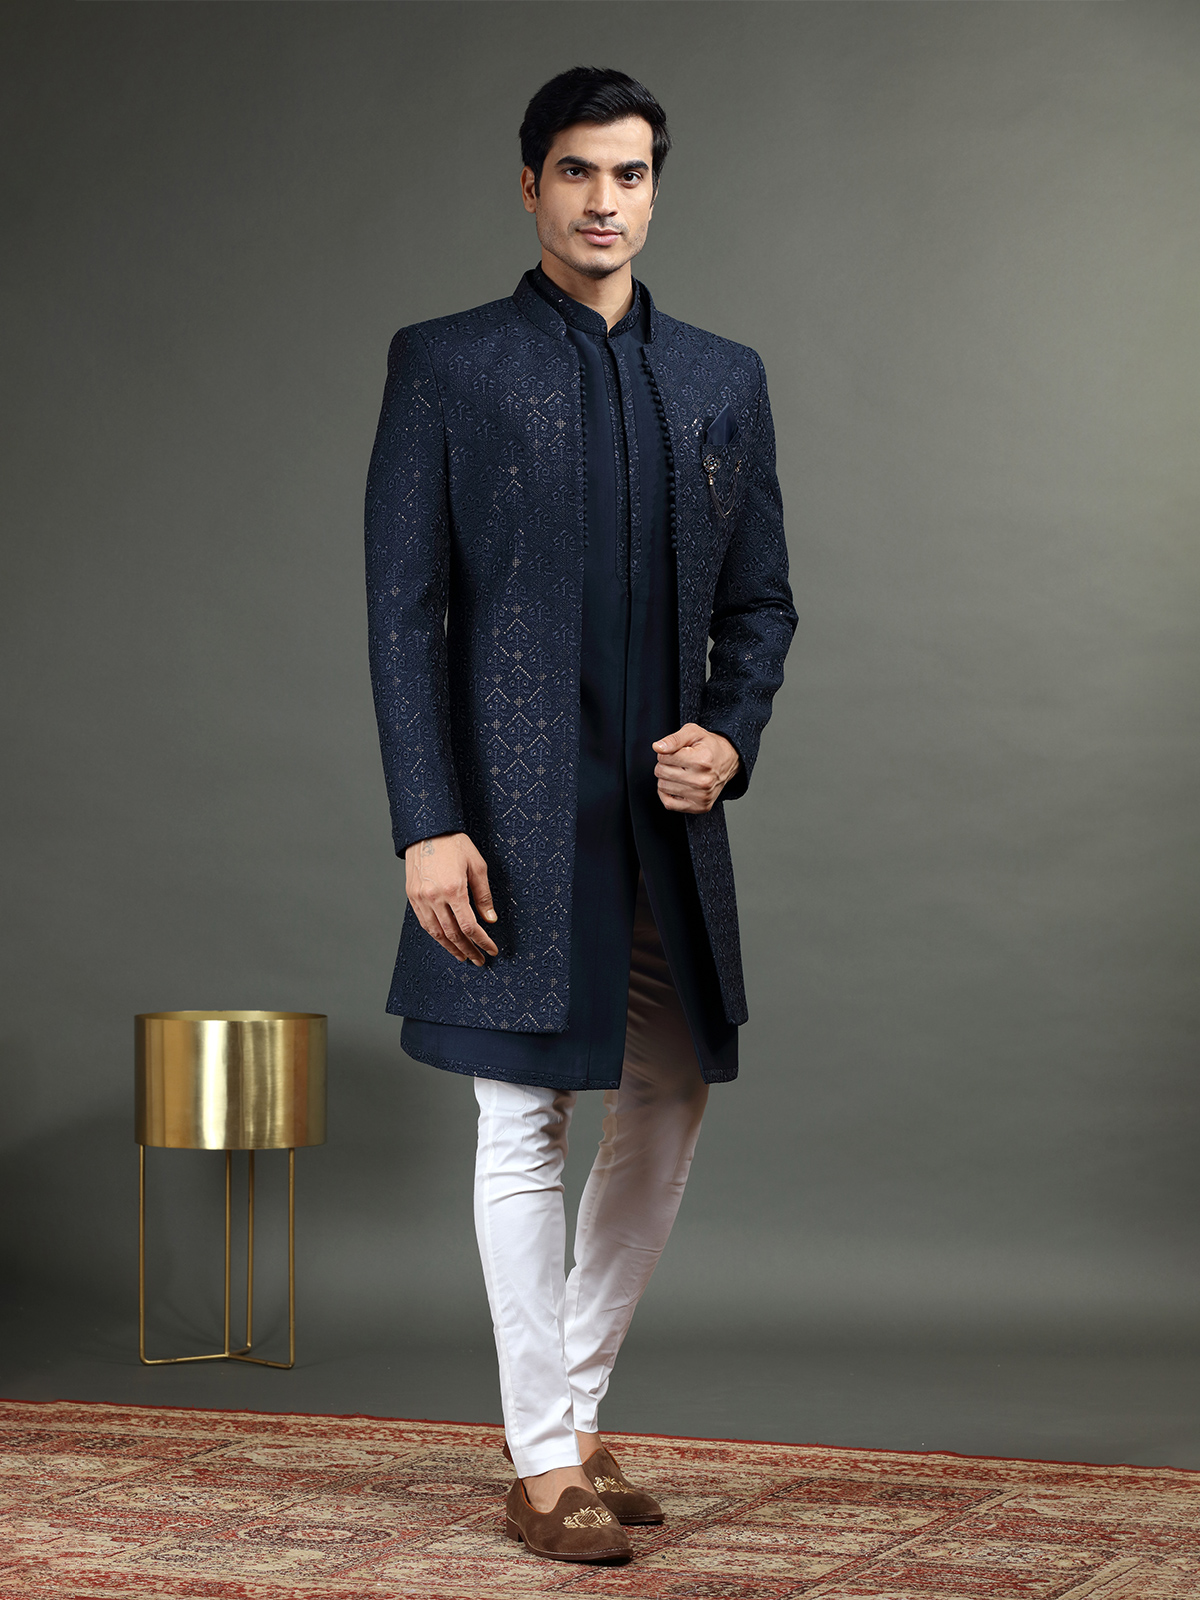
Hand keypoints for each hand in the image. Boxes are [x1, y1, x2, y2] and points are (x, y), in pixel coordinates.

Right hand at [404, 832, 497, 965]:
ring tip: (463, 956)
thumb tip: (490, 920)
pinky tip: (445, 941)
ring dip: (451, 947)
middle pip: (453, 934)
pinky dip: (436, 935)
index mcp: (454, 889)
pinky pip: (424, 923)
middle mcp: (435, 897)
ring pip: (436, 933)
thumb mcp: (477, 866)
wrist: (427, 830)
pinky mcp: (412, 896)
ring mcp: (421, 898)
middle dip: (468, 950)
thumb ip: (483, 896)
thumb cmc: (455, 845)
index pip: (469, 926)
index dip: (482, 941)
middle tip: (479, 960)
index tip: (491, 950)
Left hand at [652, 724, 740, 812]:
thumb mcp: (693, 732)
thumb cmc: (709, 746)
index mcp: (702, 761)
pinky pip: (668, 804)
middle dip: (665, 765)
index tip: (676, 752)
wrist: (728, 760)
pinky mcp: (700, 807)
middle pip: (661, 772)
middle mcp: (703, 781)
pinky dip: (668, 794)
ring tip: (681, 772)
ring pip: (662, 787)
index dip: (665, 752)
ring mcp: (702, 796)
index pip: (663, 757)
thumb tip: (658, 748)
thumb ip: (674, 739)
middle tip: (678, 762)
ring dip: (667, 779)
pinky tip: (678, 785)